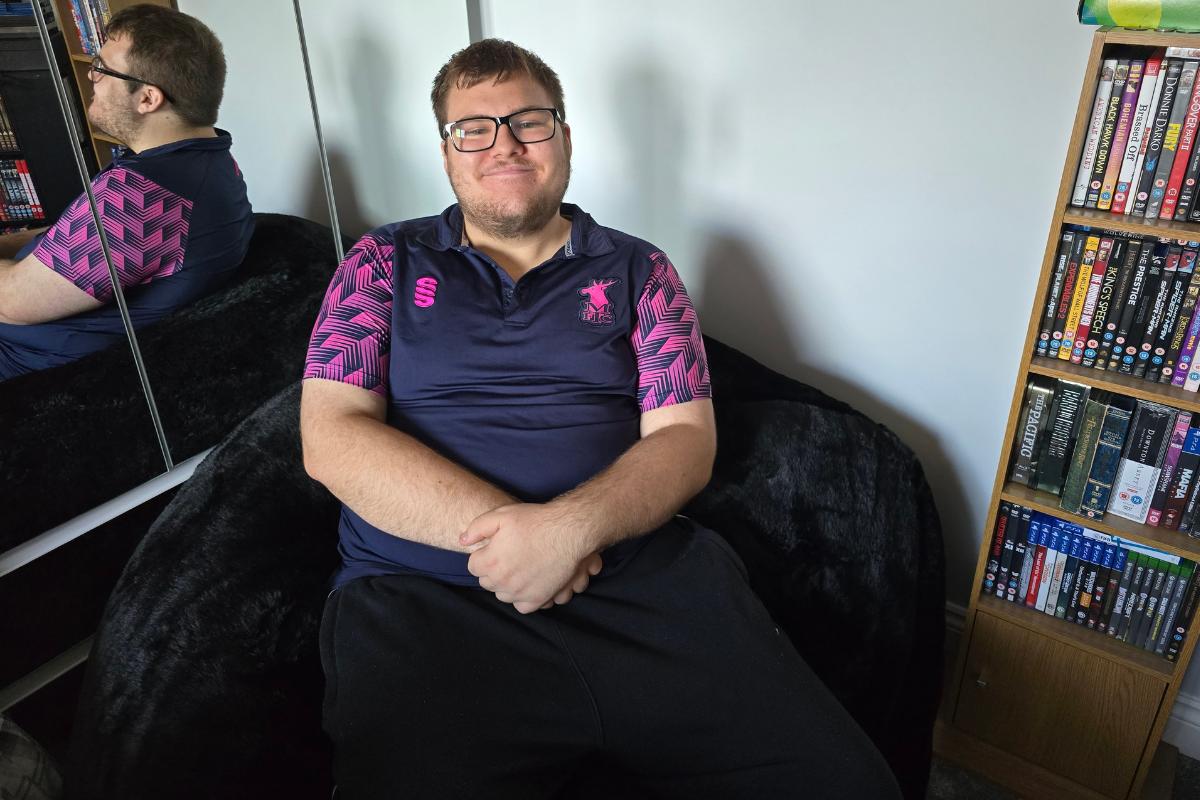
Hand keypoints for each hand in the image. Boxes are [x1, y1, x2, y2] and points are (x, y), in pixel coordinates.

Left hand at [462, 503, 602, 612]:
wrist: (567, 532)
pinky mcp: (537, 599)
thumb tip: (462, 541)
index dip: (484, 556)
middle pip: (487, 582)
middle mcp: (502, 581)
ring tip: (519, 569)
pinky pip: (521, 606)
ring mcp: (520, 593)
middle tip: (508, 556)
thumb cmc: (534, 521)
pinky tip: (528, 583)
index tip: (494, 549)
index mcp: (489, 562)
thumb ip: (477, 528)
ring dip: (507, 585)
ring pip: (503, 595)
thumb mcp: (502, 515)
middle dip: (493, 570)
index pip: (473, 567)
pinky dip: (522, 598)